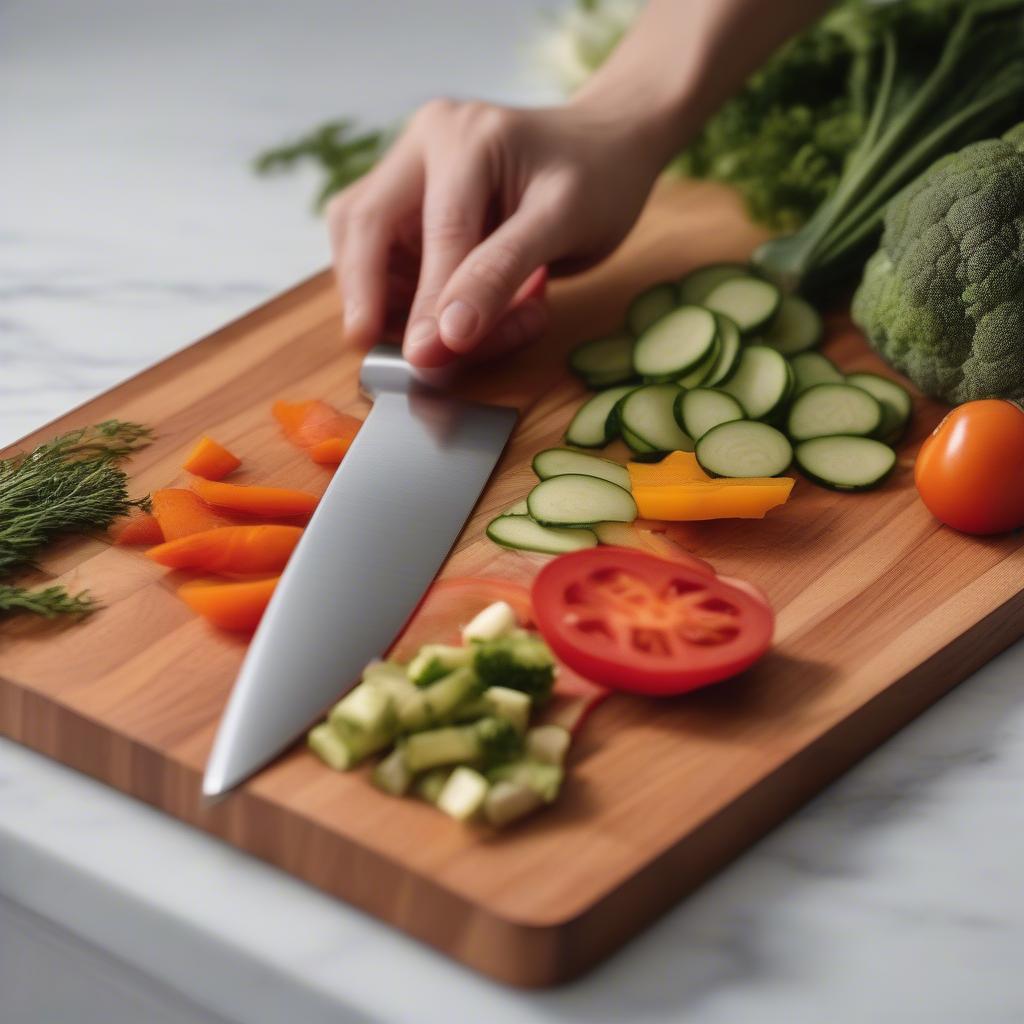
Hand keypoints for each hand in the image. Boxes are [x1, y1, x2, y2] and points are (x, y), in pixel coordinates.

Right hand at [327, 98, 666, 367]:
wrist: (606, 151)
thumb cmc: (596, 179)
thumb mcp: (562, 223)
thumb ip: (500, 275)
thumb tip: (445, 336)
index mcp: (460, 136)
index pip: (436, 232)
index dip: (427, 302)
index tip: (427, 359)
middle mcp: (421, 147)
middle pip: (362, 226)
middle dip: (370, 297)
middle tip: (383, 355)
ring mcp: (408, 177)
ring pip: (363, 250)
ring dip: (393, 305)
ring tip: (463, 336)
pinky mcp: (408, 210)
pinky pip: (389, 267)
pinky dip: (416, 305)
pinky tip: (472, 318)